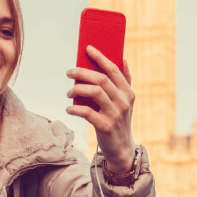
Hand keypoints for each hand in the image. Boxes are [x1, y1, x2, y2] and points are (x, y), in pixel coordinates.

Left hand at [65, 46, 134, 171]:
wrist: (121, 148)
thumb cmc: (119, 120)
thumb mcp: (125, 101)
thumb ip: (125, 81)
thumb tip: (123, 59)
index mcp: (128, 92)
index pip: (113, 69)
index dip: (100, 57)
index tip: (87, 48)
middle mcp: (123, 101)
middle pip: (101, 79)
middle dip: (82, 72)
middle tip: (69, 72)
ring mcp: (115, 114)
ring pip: (94, 92)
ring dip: (77, 89)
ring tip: (69, 93)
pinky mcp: (105, 126)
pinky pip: (86, 112)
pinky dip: (74, 109)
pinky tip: (69, 109)